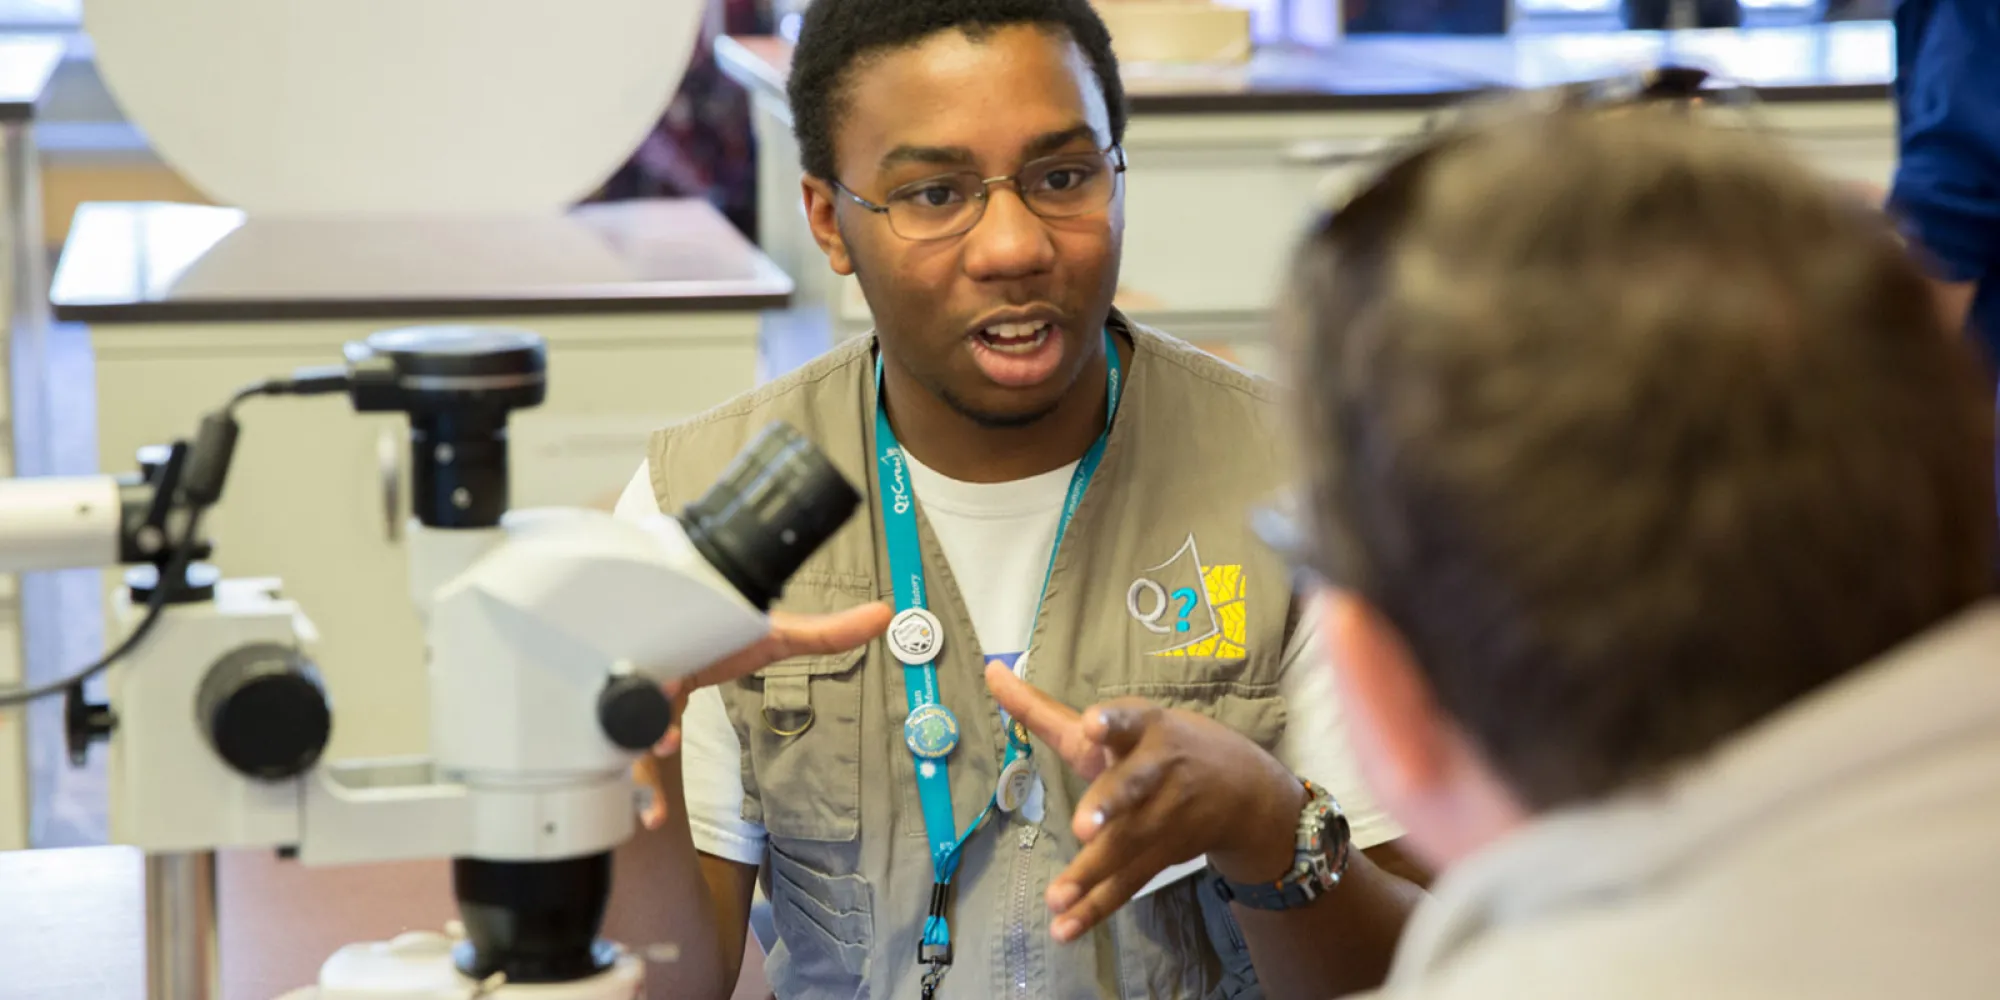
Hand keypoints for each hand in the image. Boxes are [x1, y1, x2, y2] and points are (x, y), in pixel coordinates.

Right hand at [634, 602, 891, 828]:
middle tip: (664, 741)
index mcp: (678, 647)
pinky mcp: (638, 737)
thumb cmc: (723, 642)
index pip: (660, 658)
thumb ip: (826, 632)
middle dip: (645, 727)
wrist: (690, 648)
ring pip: (626, 742)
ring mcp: (639, 712)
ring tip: (654, 801)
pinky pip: (631, 765)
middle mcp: (651, 680)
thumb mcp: (773, 636)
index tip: (671, 686)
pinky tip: (652, 819)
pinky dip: (641, 794)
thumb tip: (884, 613)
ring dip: (639, 767)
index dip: (661, 674)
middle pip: (633, 706)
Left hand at [985, 662, 1307, 942]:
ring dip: (1091, 873)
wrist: (1244, 792)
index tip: (1095, 724)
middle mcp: (1157, 771)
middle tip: (1084, 828)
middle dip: (1109, 806)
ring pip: (1125, 845)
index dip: (1113, 722)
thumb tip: (990, 670)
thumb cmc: (1158, 745)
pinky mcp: (1161, 855)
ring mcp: (1163, 818)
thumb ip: (1044, 707)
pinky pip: (1126, 883)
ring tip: (1057, 897)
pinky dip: (1095, 908)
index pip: (1128, 721)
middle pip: (1132, 789)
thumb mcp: (1113, 722)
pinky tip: (1064, 927)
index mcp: (1145, 728)